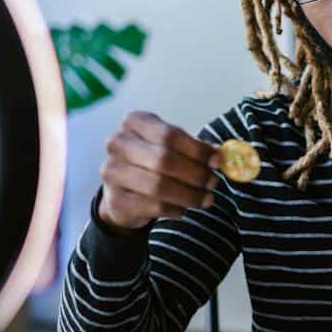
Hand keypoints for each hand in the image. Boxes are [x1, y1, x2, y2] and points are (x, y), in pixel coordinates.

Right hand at [97, 112, 219, 231]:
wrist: (122, 191)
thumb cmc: (151, 163)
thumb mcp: (171, 147)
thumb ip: (194, 149)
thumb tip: (219, 155)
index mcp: (135, 122)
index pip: (169, 135)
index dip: (197, 150)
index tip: (217, 161)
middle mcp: (118, 143)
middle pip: (164, 160)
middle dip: (195, 173)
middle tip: (213, 182)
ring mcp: (112, 172)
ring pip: (158, 186)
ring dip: (189, 195)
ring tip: (205, 199)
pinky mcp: (115, 200)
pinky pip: (154, 206)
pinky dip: (175, 209)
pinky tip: (183, 208)